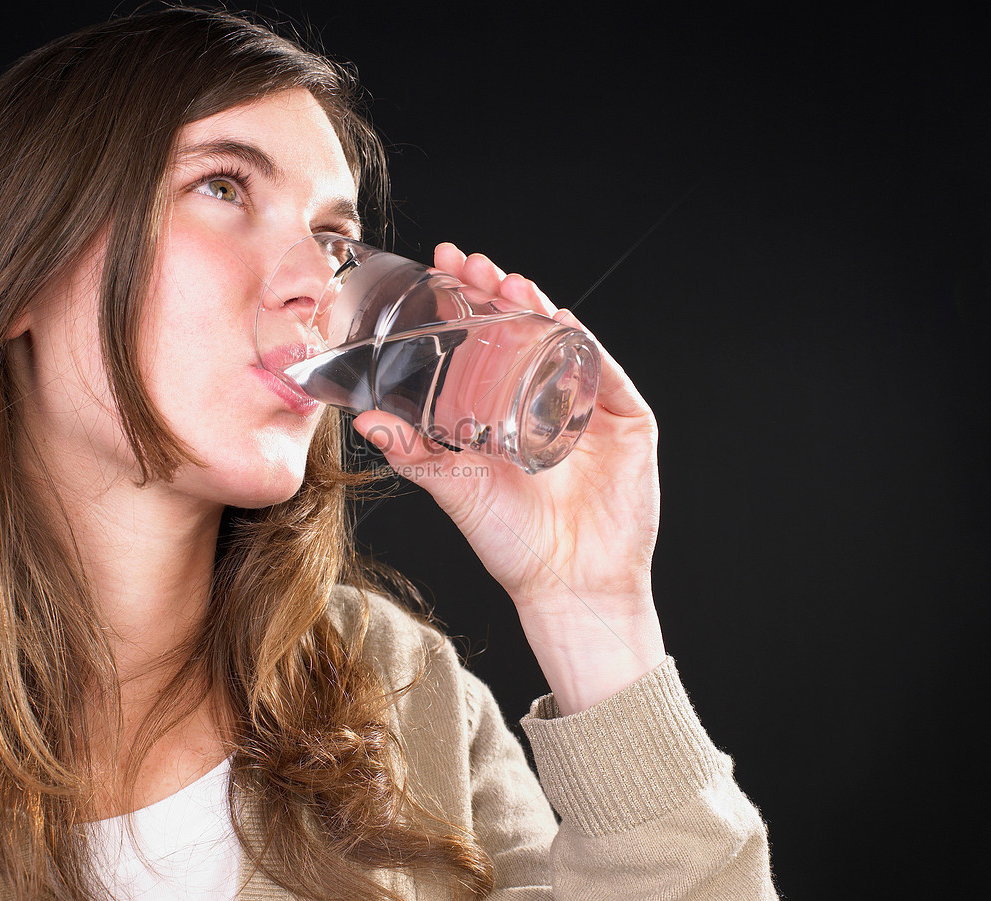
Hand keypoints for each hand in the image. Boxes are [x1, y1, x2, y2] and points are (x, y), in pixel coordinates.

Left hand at [353, 243, 666, 713]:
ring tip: (509, 282)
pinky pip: (606, 373)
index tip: (442, 267)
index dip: (467, 302)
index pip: (486, 339)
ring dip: (538, 306)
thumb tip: (364, 422)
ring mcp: (588, 407)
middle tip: (472, 264)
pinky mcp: (626, 421)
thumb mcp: (455, 487)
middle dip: (499, 290)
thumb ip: (415, 453)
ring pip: (565, 341)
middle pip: (525, 329)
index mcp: (504, 408)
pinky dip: (585, 344)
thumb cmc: (512, 541)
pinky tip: (561, 320)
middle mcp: (546, 399)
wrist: (569, 584)